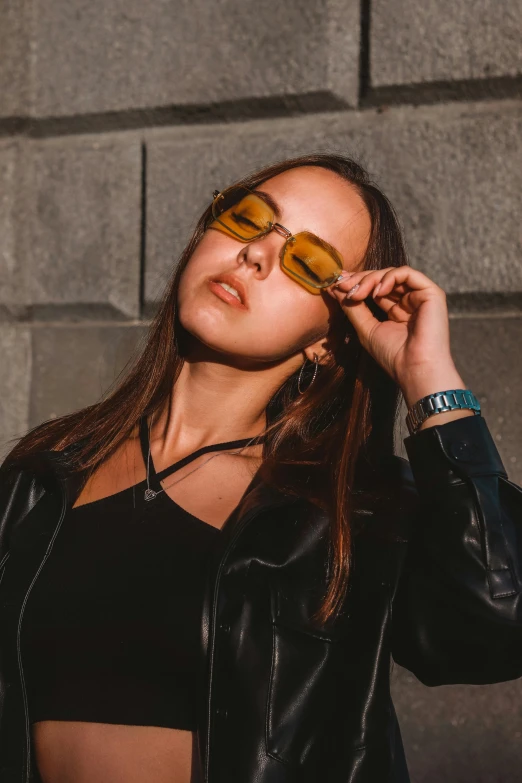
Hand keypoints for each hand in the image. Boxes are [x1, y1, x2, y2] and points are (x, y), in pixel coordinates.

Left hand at [327, 266, 466, 407]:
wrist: (415, 369)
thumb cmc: (393, 355)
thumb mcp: (365, 328)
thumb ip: (352, 307)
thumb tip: (334, 287)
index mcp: (396, 310)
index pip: (374, 288)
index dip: (356, 282)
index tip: (335, 284)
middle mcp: (409, 301)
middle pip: (382, 278)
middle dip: (359, 279)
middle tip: (342, 286)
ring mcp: (420, 296)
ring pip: (391, 273)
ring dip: (370, 279)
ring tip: (356, 294)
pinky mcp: (431, 293)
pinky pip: (407, 273)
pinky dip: (388, 278)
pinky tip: (377, 293)